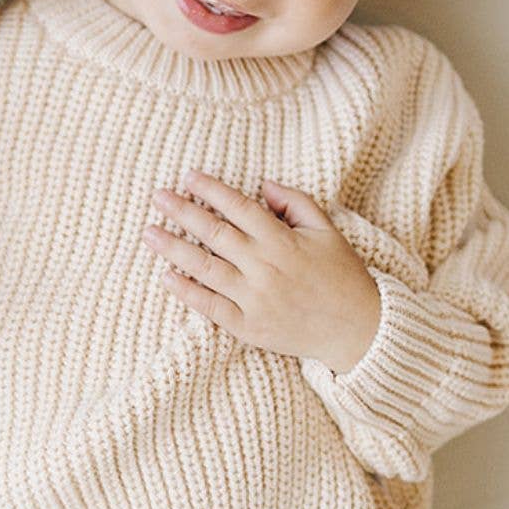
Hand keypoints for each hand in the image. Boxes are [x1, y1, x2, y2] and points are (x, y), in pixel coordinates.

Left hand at [145, 170, 381, 373]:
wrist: (359, 331)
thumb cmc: (342, 276)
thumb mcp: (327, 231)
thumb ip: (296, 202)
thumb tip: (262, 184)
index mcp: (283, 241)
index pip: (239, 208)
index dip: (211, 190)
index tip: (188, 177)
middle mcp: (265, 267)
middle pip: (214, 233)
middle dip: (182, 211)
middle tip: (157, 196)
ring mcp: (255, 299)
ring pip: (205, 268)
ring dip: (173, 249)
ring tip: (149, 232)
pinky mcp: (249, 327)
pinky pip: (210, 307)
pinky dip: (186, 292)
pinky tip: (166, 276)